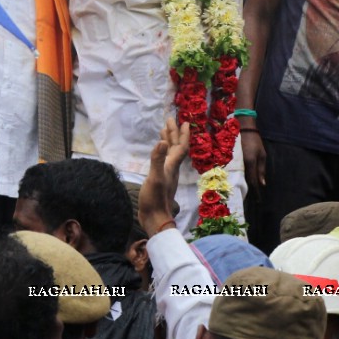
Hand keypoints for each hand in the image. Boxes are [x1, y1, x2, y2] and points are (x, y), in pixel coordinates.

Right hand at [139, 118, 188, 235]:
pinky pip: (163, 160)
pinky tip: (158, 153)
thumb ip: (157, 159)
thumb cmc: (155, 199)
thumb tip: (162, 142)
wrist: (154, 219)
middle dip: (173, 133)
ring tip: (163, 132)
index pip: (181, 147)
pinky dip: (161, 152)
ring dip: (168, 142)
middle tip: (170, 120)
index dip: (182, 134)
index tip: (184, 122)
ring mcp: (166, 175)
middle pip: (176, 148)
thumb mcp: (155, 177)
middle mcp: (171, 169)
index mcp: (172, 166)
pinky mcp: (160, 180)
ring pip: (170, 154)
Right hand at [240, 126, 266, 197]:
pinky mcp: (229, 161)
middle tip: (252, 201)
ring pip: (238, 179)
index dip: (256, 193)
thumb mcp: (262, 155)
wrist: (242, 129)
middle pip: (244, 183)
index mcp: (250, 163)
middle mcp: (240, 165)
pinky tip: (239, 184)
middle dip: (249, 193)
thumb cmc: (255, 141)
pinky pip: (234, 174)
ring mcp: (234, 163)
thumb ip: (261, 170)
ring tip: (246, 196)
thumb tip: (262, 184)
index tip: (258, 201)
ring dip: (242, 187)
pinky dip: (237, 180)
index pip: (253, 182)